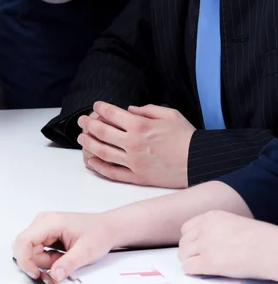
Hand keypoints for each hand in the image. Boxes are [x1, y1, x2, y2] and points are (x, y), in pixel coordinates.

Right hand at [13, 212, 115, 281]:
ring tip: (65, 257)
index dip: (24, 260)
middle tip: (58, 264)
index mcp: (50, 222)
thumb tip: (54, 275)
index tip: (35, 273)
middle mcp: (43, 221)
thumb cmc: (98, 232)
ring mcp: (43, 226)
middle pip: (26, 248)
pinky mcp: (45, 232)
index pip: (24, 241)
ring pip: (32, 251)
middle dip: (40, 262)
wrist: (106, 227)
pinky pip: (38, 250)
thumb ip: (68, 264)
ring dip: (46, 261)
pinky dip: (48, 258)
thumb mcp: (86, 252)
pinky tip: (61, 254)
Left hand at [77, 102, 194, 187]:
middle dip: (88, 124)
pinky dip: (98, 166)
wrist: (201, 162)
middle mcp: (133, 143)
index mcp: (140, 126)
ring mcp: (133, 162)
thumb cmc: (187, 137)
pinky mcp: (137, 177)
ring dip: (88, 144)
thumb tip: (129, 109)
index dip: (101, 108)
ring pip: (102, 152)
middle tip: (82, 121)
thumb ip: (147, 110)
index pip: (112, 114)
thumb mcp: (170, 114)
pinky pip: (111, 172)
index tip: (96, 106)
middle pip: (101, 132)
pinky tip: (90, 160)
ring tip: (81, 138)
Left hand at [179, 211, 277, 280]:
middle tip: (199, 259)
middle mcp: (204, 228)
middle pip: (183, 242)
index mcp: (210, 217)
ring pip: (183, 255)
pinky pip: (188, 267)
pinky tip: (203, 271)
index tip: (197, 247)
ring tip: (203, 266)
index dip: (191, 240)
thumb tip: (206, 240)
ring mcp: (205, 244)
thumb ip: (215, 228)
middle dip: (190, 252)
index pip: (186, 229)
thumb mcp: (232, 223)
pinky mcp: (209, 261)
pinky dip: (193, 271)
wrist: (271, 249)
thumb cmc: (260, 238)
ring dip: (191, 261)